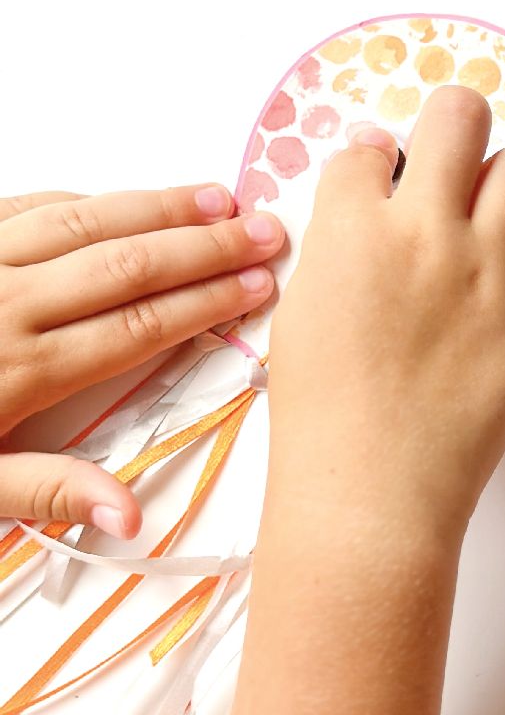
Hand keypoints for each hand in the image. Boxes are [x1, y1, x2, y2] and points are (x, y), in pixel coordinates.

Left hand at [0, 186, 281, 535]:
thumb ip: (46, 492)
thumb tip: (132, 515)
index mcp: (19, 371)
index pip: (139, 326)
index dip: (208, 301)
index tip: (262, 284)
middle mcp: (4, 305)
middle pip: (127, 264)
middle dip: (205, 245)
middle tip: (269, 228)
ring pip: (82, 221)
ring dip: (155, 206)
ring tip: (216, 199)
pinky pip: (23, 208)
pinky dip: (80, 202)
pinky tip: (120, 201)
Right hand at [265, 87, 504, 545]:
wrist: (371, 495)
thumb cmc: (319, 412)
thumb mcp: (303, 308)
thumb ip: (339, 238)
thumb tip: (373, 179)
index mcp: (353, 228)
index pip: (367, 149)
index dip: (371, 165)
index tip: (377, 183)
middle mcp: (426, 233)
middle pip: (459, 116)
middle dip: (451, 122)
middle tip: (446, 152)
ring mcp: (487, 273)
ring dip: (497, 185)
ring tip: (478, 221)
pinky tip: (485, 317)